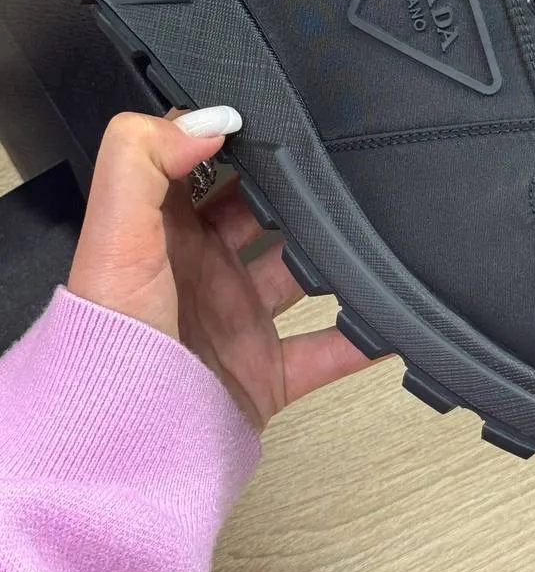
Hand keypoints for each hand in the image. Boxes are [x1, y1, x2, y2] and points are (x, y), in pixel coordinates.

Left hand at [68, 107, 375, 431]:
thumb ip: (142, 161)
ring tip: (378, 231)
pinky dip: (366, 336)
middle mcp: (201, 273)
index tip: (282, 111)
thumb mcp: (112, 238)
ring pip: (303, 275)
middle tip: (342, 164)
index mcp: (162, 234)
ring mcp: (237, 322)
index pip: (200, 164)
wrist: (121, 461)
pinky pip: (329, 349)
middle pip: (263, 213)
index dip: (234, 135)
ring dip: (338, 258)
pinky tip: (396, 319)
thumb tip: (208, 118)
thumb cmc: (103, 351)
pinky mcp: (264, 373)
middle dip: (299, 190)